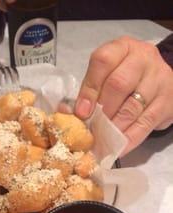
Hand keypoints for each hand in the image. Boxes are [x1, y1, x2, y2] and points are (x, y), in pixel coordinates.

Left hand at [74, 36, 172, 154]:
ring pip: (133, 106)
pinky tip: (118, 148)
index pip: (103, 61)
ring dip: (114, 127)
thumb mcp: (108, 75)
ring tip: (102, 140)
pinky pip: (146, 123)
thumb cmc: (127, 78)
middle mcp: (143, 58)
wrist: (161, 81)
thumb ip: (89, 90)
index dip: (90, 89)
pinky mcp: (167, 102)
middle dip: (102, 110)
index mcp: (122, 48)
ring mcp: (158, 79)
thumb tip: (66, 112)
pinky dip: (130, 138)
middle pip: (119, 84)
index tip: (81, 112)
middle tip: (92, 128)